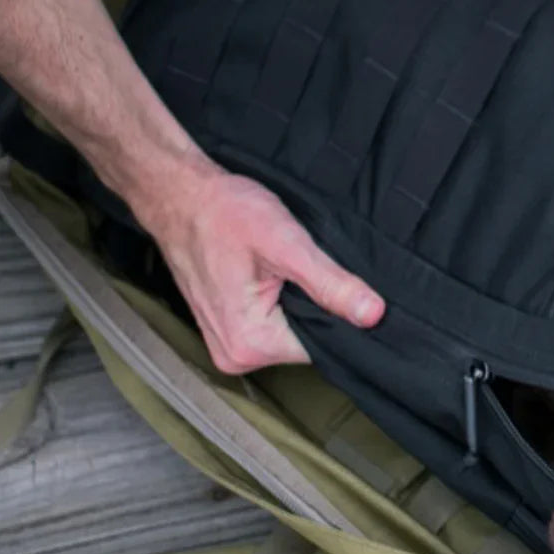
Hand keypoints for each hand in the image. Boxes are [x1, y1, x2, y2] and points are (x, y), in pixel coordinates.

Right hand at [138, 158, 384, 374]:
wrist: (181, 197)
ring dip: (300, 304)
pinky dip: (284, 303)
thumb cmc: (224, 213)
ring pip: (292, 334)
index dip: (339, 314)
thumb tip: (372, 315)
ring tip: (285, 270)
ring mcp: (229, 347)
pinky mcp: (229, 333)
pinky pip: (274, 327)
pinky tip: (276, 278)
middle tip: (300, 268)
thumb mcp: (287, 245)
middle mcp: (236, 356)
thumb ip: (331, 284)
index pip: (325, 346)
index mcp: (251, 344)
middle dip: (318, 308)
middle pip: (307, 342)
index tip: (334, 283)